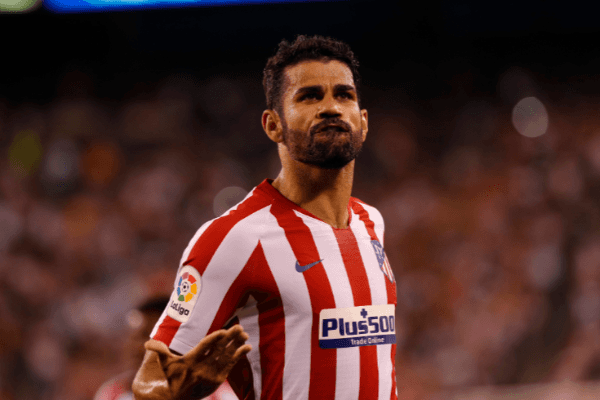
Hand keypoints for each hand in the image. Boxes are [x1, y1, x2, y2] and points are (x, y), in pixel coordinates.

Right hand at [133, 324, 251, 399]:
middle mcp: (202, 369)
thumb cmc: (170, 377)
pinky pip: (231, 366)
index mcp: (190, 362)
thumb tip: (147, 343)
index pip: (204, 348)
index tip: (223, 331)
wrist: (177, 399)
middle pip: (219, 350)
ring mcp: (211, 375)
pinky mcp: (218, 380)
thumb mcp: (164, 365)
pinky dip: (239, 356)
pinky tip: (247, 347)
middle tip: (239, 327)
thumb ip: (159, 351)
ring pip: (227, 357)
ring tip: (245, 334)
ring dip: (237, 345)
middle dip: (230, 338)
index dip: (214, 340)